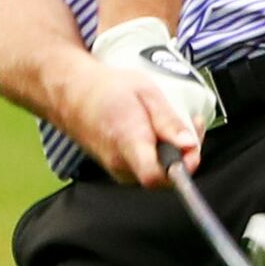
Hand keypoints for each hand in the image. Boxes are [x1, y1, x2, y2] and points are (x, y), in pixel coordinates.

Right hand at [71, 17, 221, 186]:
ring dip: (173, 152)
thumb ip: (168, 121)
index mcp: (128, 141)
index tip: (192, 150)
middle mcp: (121, 163)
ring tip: (172, 123)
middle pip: (164, 176)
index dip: (181, 169)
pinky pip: (147, 168)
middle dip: (184, 154)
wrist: (73, 94)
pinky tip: (158, 132)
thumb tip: (189, 145)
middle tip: (191, 124)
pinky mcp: (119, 169)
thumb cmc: (107, 88)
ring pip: (158, 173)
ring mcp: (118, 169)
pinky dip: (159, 153)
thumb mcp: (146, 92)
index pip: (155, 176)